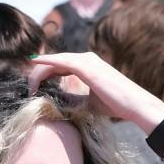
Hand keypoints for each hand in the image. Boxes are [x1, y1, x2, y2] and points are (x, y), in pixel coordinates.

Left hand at [29, 51, 163, 129]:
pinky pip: (61, 61)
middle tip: (29, 87)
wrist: (134, 105)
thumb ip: (75, 97)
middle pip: (55, 62)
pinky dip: (47, 62)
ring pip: (56, 61)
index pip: (60, 66)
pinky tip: (35, 64)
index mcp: (88, 65)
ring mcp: (87, 60)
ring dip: (40, 72)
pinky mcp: (87, 66)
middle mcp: (87, 59)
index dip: (45, 74)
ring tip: (30, 85)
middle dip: (39, 73)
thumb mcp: (89, 101)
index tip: (34, 86)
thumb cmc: (115, 105)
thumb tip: (59, 103)